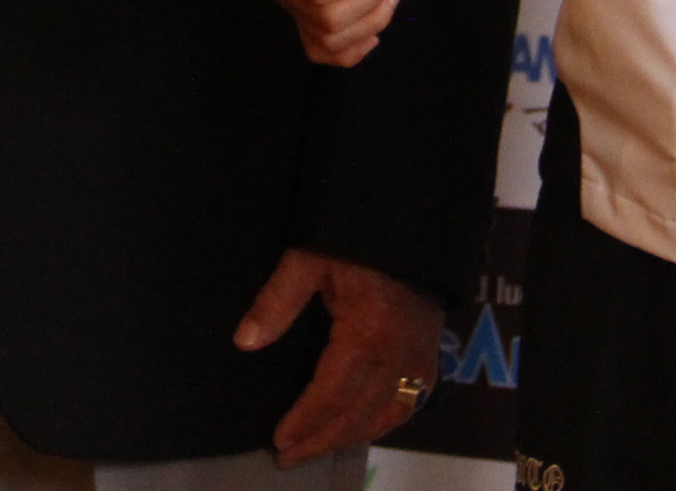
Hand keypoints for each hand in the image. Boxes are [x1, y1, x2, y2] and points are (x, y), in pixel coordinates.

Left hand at [234, 249, 441, 464]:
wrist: (411, 217)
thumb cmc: (355, 235)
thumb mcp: (309, 258)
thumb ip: (278, 301)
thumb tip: (245, 341)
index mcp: (368, 334)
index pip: (332, 394)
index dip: (305, 422)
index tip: (280, 441)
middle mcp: (399, 355)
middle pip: (358, 413)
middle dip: (322, 439)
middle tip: (289, 457)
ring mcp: (420, 357)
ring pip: (387, 415)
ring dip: (351, 437)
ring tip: (318, 447)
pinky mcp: (430, 351)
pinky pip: (411, 402)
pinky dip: (385, 421)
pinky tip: (363, 427)